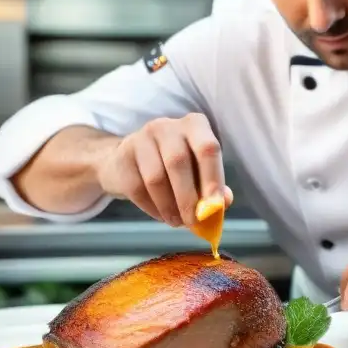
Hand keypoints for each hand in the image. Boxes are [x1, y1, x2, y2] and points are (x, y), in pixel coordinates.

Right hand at [95, 113, 232, 226]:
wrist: (128, 162)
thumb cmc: (174, 168)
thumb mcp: (198, 171)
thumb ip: (214, 186)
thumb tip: (224, 202)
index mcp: (194, 125)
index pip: (207, 148)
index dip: (213, 178)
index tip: (216, 206)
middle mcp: (167, 126)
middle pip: (178, 163)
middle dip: (188, 199)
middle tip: (194, 222)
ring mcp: (141, 138)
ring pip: (156, 178)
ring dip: (169, 207)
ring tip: (177, 221)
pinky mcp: (123, 156)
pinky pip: (137, 188)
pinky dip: (152, 208)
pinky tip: (161, 215)